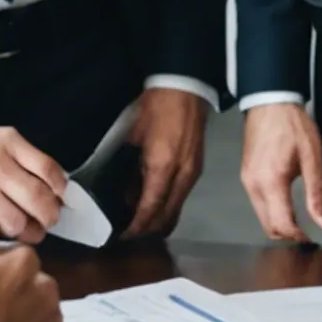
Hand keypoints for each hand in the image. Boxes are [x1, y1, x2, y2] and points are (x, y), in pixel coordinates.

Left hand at [121, 88, 206, 240]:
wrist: (185, 86)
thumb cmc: (154, 106)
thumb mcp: (133, 136)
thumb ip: (130, 167)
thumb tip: (127, 191)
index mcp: (162, 166)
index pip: (150, 208)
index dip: (137, 225)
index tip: (124, 235)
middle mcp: (182, 174)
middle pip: (167, 214)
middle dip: (149, 229)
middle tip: (131, 234)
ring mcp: (193, 171)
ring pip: (177, 207)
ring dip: (161, 219)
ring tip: (142, 223)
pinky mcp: (197, 166)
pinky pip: (183, 195)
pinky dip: (169, 205)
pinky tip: (157, 203)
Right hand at [240, 101, 321, 242]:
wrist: (270, 103)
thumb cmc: (293, 126)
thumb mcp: (313, 158)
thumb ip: (318, 193)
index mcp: (271, 182)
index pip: (282, 225)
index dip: (299, 238)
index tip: (314, 239)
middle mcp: (254, 186)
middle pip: (269, 227)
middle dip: (289, 236)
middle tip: (309, 235)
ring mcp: (247, 182)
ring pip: (261, 218)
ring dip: (280, 225)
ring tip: (301, 224)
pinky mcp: (245, 177)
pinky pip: (257, 205)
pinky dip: (272, 212)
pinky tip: (287, 207)